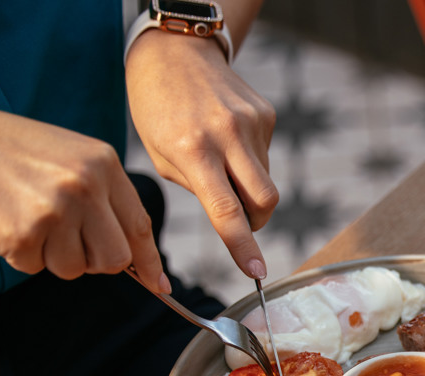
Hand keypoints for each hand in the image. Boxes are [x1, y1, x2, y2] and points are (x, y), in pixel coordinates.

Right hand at [0, 110, 169, 291]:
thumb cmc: (21, 151)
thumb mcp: (76, 158)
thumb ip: (109, 199)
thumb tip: (139, 261)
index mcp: (103, 165)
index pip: (140, 226)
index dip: (149, 262)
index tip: (158, 284)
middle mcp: (83, 187)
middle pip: (114, 259)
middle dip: (96, 260)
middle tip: (72, 240)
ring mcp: (53, 211)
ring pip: (74, 268)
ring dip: (54, 255)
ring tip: (35, 220)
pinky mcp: (22, 233)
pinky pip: (35, 267)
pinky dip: (24, 253)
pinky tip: (13, 221)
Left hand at [125, 28, 277, 278]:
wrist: (175, 52)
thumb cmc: (157, 109)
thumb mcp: (161, 155)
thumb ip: (198, 188)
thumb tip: (236, 219)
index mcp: (193, 149)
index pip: (227, 211)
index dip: (244, 247)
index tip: (257, 274)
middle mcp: (228, 135)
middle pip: (265, 201)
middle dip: (257, 223)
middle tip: (242, 223)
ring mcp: (252, 122)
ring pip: (265, 180)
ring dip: (248, 186)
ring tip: (221, 162)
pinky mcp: (266, 114)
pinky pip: (265, 155)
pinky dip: (250, 159)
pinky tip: (228, 139)